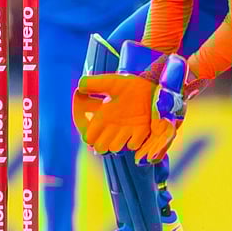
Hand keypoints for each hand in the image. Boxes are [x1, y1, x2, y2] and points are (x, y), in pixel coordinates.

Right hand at [76, 50, 191, 160]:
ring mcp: (127, 131)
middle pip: (100, 146)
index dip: (89, 136)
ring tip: (121, 132)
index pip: (89, 135)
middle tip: (107, 134)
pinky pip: (133, 145)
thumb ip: (94, 83)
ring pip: (115, 147)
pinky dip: (133, 141)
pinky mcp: (141, 133)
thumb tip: (79, 87)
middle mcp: (113, 127)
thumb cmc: (130, 85)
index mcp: (103, 116)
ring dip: (116, 143)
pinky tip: (135, 130)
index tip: (91, 132)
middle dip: (101, 144)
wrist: (151, 86)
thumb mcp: (111, 82)